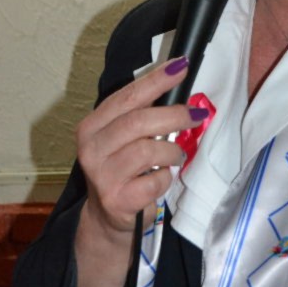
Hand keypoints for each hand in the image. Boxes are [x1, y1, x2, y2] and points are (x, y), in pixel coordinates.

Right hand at [73, 57, 208, 286]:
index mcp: (92, 126)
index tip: (182, 66)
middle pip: (138, 121)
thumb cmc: (124, 171)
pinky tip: (162, 179)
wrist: (109, 220)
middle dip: (174, 115)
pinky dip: (166, 178)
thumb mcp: (123, 139)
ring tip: (175, 155)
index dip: (156, 80)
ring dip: (172, 151)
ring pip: (149, 150)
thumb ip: (141, 115)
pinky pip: (156, 180)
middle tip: (196, 116)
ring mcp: (102, 176)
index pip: (127, 96)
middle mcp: (91, 149)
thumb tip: (179, 85)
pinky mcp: (117, 200)